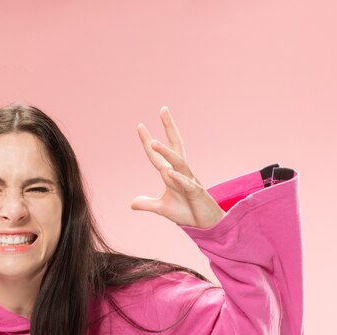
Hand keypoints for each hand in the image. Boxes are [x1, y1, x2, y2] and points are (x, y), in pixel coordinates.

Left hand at [131, 106, 224, 228]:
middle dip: (169, 128)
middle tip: (163, 109)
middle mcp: (181, 173)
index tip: (140, 126)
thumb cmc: (186, 212)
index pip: (157, 156)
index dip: (148, 142)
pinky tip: (169, 173)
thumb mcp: (162, 208)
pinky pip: (186, 184)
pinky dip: (178, 179)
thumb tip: (132, 203)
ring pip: (178, 163)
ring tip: (153, 143)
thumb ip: (147, 204)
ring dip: (166, 153)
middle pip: (176, 146)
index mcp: (172, 174)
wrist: (204, 224)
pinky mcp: (196, 194)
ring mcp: (189, 182)